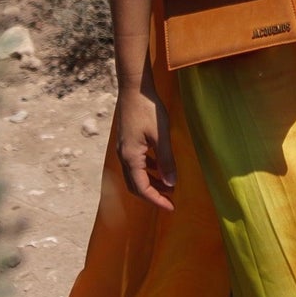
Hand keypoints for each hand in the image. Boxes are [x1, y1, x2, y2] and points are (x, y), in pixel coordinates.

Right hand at [116, 70, 176, 208]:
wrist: (134, 89)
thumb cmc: (148, 109)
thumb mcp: (161, 135)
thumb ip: (166, 159)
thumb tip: (171, 183)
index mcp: (131, 157)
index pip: (142, 188)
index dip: (156, 200)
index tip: (171, 207)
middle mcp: (124, 156)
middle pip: (135, 186)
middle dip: (152, 195)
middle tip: (170, 201)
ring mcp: (124, 149)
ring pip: (135, 175)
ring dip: (150, 183)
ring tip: (168, 187)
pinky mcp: (127, 142)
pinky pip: (136, 164)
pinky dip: (148, 171)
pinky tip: (160, 168)